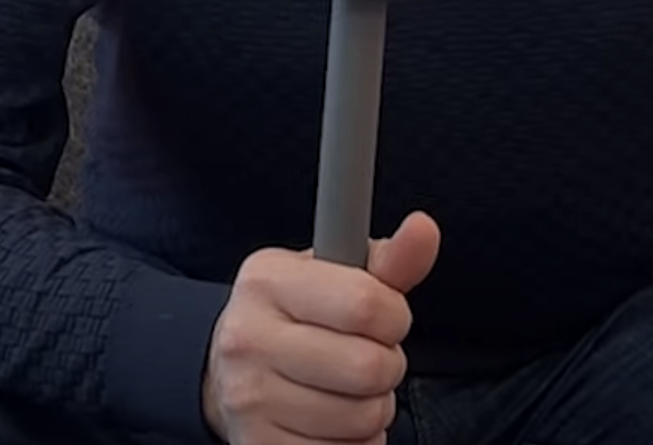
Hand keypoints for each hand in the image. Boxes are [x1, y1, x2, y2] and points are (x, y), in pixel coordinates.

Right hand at [200, 212, 441, 444]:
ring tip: (347, 391)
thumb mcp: (336, 277)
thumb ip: (389, 260)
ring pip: (362, 418)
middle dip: (387, 366)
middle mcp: (247, 339)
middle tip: (367, 358)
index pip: (366, 305)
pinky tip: (332, 423)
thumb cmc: (299, 317)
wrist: (228, 372)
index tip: (385, 319)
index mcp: (267, 281)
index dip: (394, 318)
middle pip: (370, 367)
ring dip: (373, 409)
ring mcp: (247, 400)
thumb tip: (424, 229)